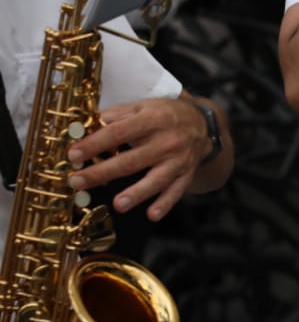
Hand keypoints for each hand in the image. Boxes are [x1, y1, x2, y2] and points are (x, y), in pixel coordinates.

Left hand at [66, 97, 207, 221]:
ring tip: (118, 205)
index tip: (73, 154)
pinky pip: (176, 192)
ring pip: (155, 180)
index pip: (118, 133)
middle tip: (77, 182)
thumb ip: (117, 114)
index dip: (94, 144)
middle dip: (102, 173)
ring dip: (136, 194)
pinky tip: (152, 215)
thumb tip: (88, 125)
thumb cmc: (164, 115)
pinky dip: (165, 204)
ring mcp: (178, 161)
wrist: (202, 124)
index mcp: (153, 119)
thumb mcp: (143, 106)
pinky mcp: (186, 175)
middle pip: (131, 160)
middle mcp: (167, 141)